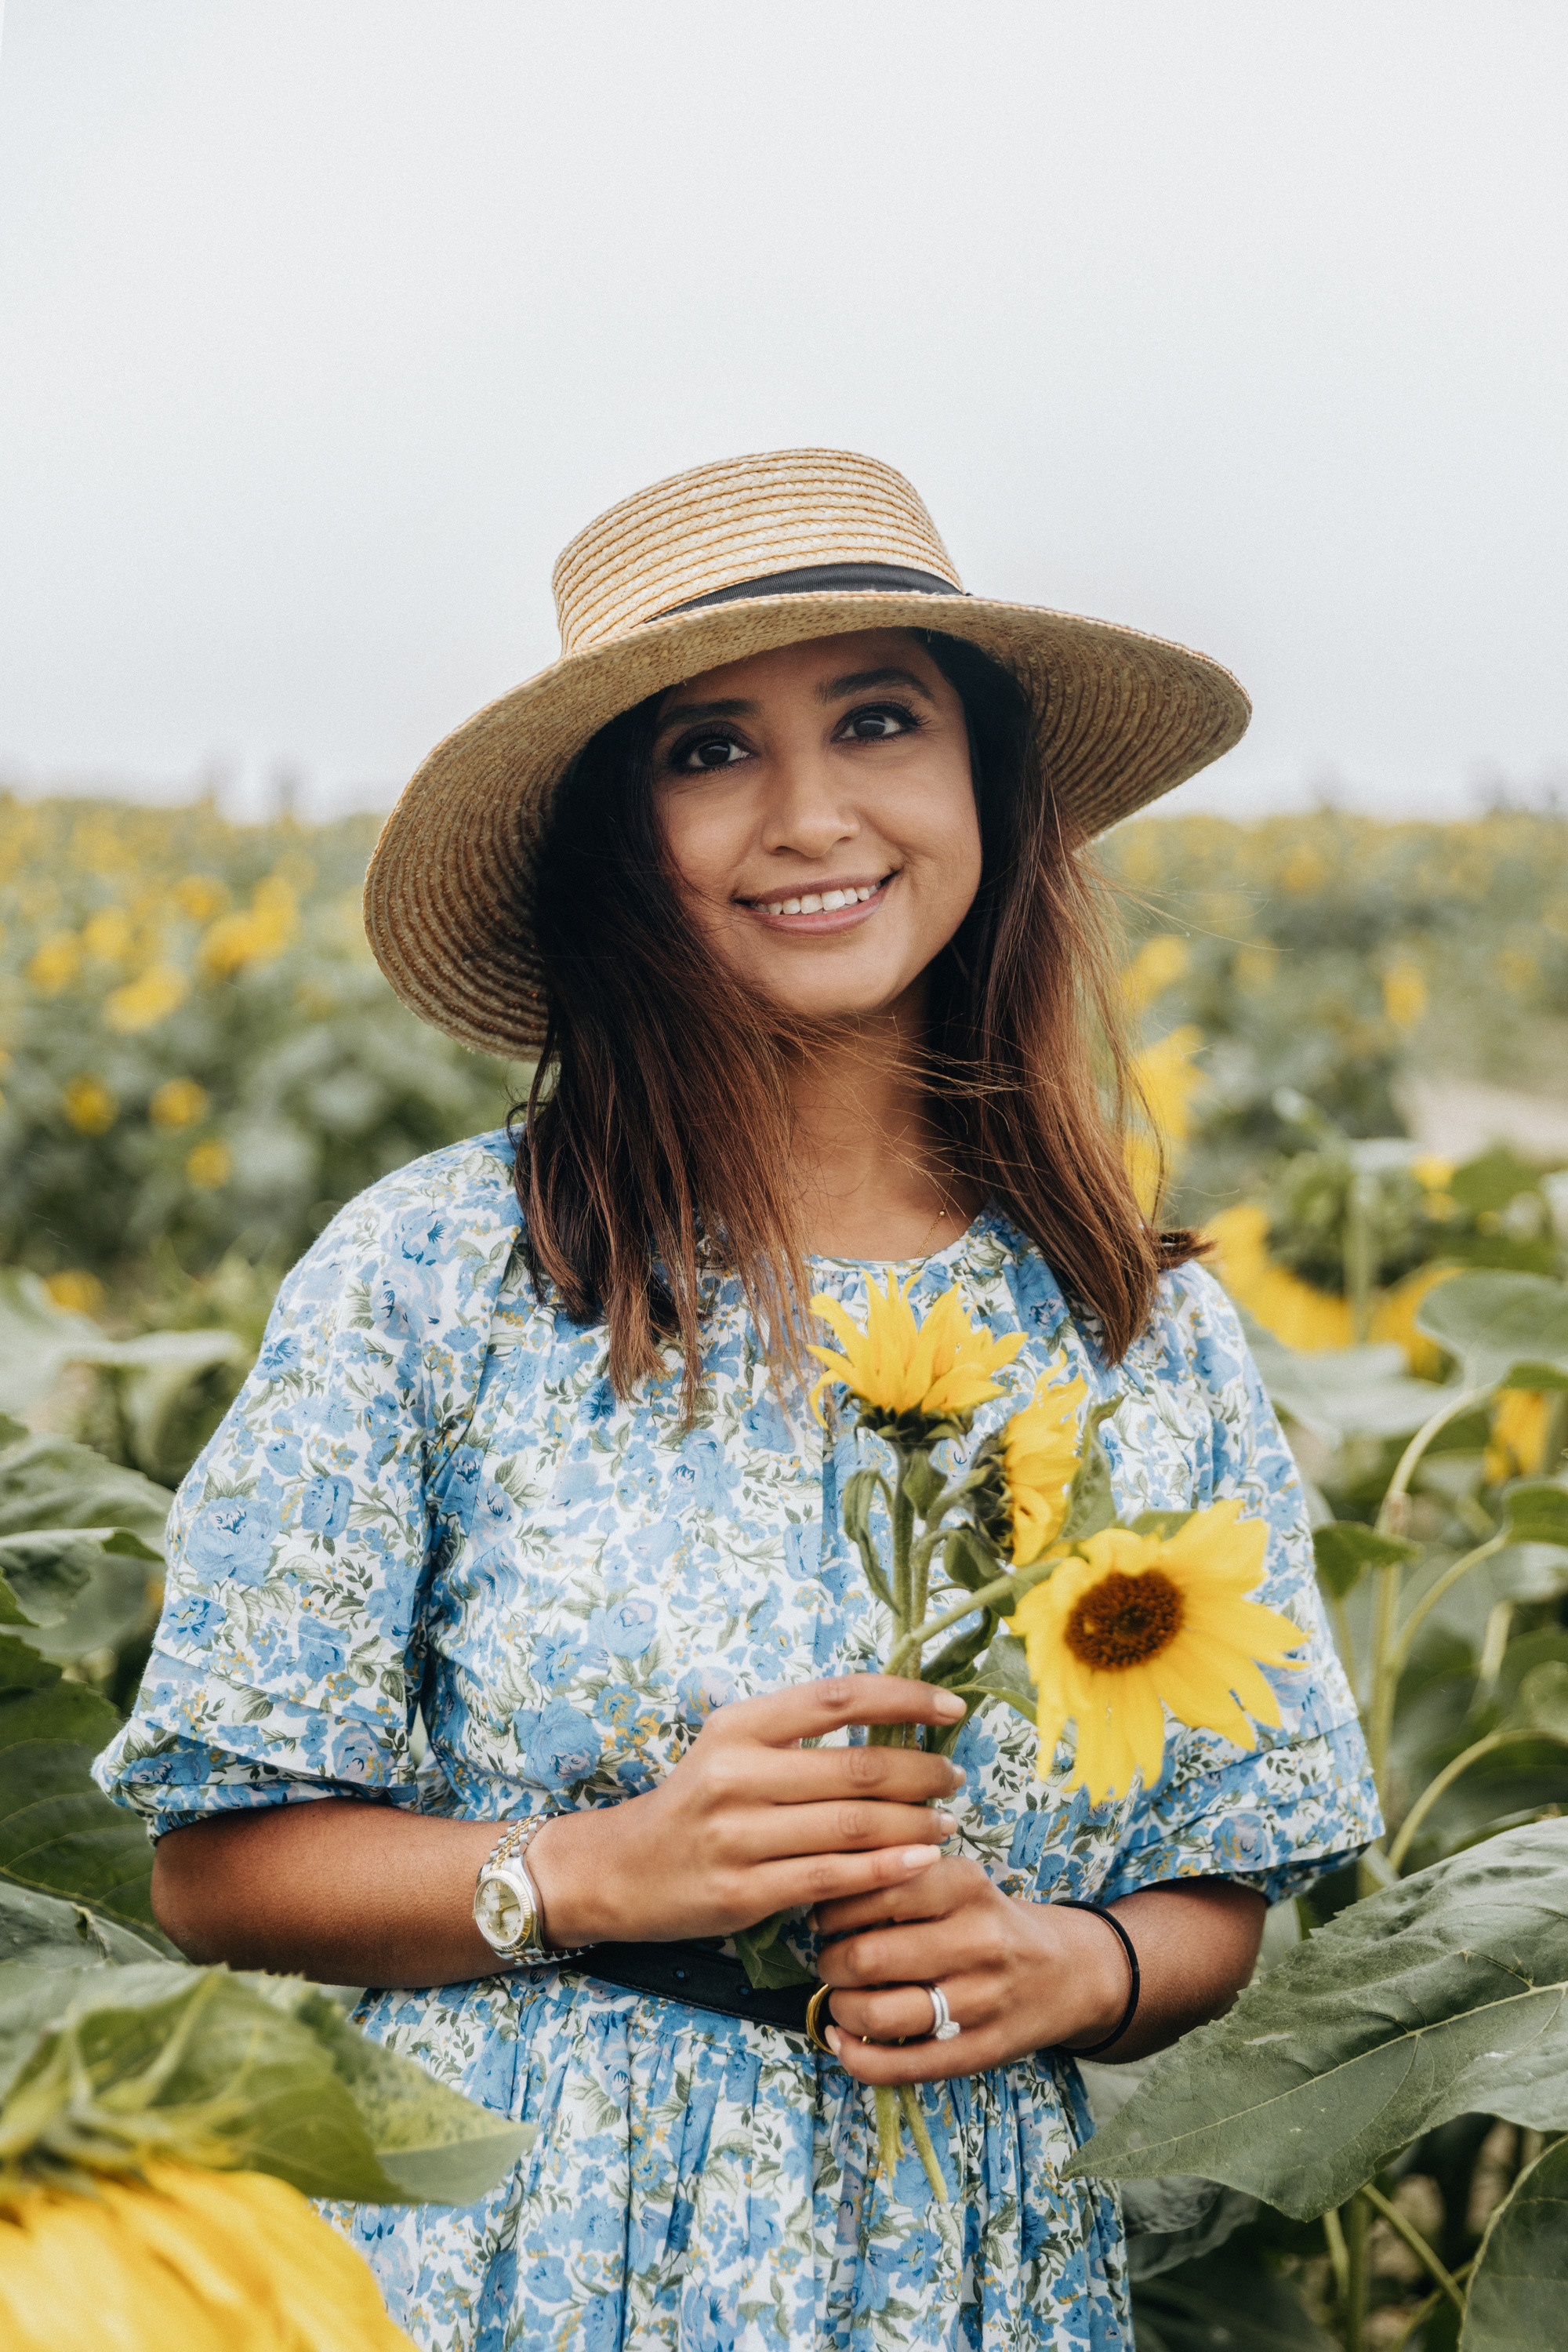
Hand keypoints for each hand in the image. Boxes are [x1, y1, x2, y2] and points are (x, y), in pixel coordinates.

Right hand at [529, 1675, 965, 1948]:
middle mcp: (736, 1774)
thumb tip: (892, 1723)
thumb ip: (798, 1735)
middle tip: (955, 1777)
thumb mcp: (732, 1747)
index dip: (904, 1698)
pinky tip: (921, 1862)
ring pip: (852, 1826)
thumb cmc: (695, 1802)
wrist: (620, 1869)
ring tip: (946, 1822)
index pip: (838, 1698)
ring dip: (914, 1823)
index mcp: (738, 1726)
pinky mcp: (743, 1892)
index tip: (952, 1708)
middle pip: (856, 1767)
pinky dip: (885, 1870)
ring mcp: (738, 1836)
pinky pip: (831, 1879)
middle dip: (922, 1772)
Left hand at [810, 1857, 1129, 2081]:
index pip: (879, 1888)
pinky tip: (843, 2041)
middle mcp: (977, 1941)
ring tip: (840, 1998)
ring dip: (840, 2008)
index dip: (835, 1906)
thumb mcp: (961, 1880)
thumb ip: (903, 1877)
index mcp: (967, 1887)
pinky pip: (903, 2066)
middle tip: (830, 1961)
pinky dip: (857, 2058)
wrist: (1069, 1973)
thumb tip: (823, 1891)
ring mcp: (980, 2001)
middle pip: (869, 1956)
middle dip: (830, 1962)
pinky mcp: (981, 2051)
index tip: (824, 1917)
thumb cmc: (993, 1922)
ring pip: (880, 2013)